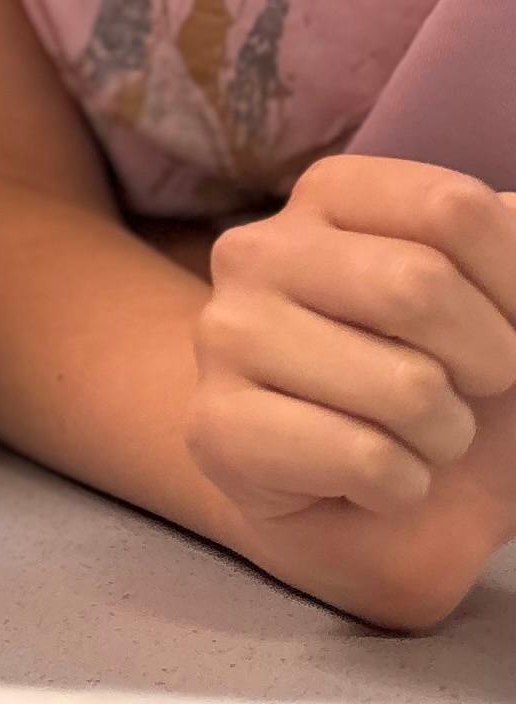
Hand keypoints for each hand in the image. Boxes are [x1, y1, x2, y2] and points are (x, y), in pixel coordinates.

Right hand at [188, 163, 515, 621]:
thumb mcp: (508, 309)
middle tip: (466, 392)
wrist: (379, 507)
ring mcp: (225, 335)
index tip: (509, 328)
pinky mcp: (216, 425)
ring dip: (445, 436)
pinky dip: (403, 486)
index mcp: (329, 197)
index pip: (452, 207)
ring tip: (411, 437)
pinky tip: (369, 480)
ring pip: (405, 386)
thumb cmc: (452, 388)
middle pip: (419, 284)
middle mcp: (256, 250)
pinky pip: (367, 459)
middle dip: (488, 364)